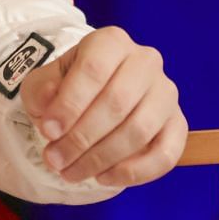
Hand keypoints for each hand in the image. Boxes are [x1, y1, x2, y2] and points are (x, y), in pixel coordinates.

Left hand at [18, 26, 185, 186]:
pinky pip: (166, 154)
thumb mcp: (44, 81)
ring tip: (71, 172)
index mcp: (111, 42)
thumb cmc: (68, 86)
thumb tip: (47, 104)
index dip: (69, 104)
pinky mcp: (177, 124)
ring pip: (139, 130)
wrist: (96, 94)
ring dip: (101, 158)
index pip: (94, 69)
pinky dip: (135, 172)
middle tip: (55, 159)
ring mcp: (165, 93)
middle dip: (81, 138)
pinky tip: (104, 177)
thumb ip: (41, 90)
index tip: (48, 131)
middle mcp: (145, 61)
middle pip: (117, 102)